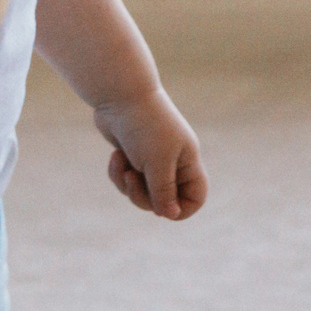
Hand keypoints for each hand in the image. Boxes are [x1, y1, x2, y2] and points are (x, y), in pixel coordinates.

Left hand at [95, 89, 206, 220]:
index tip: (162, 207)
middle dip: (142, 196)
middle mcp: (172, 162)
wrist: (119, 94)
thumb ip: (163, 192)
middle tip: (131, 178)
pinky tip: (115, 155)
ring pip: (141, 192)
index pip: (195, 198)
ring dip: (127, 183)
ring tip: (121, 161)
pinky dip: (118, 172)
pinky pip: (126, 180)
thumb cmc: (143, 126)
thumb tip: (170, 216)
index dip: (181, 209)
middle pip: (163, 201)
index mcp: (187, 162)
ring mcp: (151, 159)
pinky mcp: (131, 155)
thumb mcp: (156, 163)